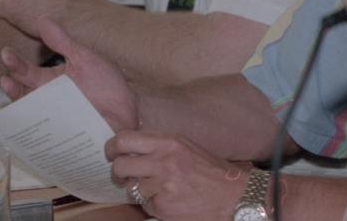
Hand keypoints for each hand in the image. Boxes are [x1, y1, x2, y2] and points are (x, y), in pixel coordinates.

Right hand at [0, 16, 137, 131]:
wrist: (129, 110)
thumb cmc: (107, 83)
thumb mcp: (85, 58)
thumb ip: (63, 42)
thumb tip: (43, 18)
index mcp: (50, 82)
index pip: (27, 72)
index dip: (15, 64)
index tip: (6, 53)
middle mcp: (48, 102)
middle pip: (23, 96)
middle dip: (12, 87)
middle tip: (6, 79)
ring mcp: (54, 121)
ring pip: (29, 117)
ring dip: (19, 110)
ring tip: (16, 102)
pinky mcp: (63, 138)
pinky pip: (45, 139)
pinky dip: (35, 136)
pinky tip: (30, 129)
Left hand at [106, 131, 247, 220]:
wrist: (234, 197)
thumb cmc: (211, 171)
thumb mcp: (186, 147)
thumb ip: (160, 146)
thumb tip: (131, 148)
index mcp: (168, 142)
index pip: (125, 139)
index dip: (113, 147)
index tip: (112, 154)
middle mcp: (163, 162)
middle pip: (120, 165)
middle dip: (118, 173)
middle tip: (123, 177)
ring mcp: (163, 186)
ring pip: (133, 189)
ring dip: (142, 192)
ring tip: (162, 190)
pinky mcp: (164, 207)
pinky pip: (147, 207)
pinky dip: (155, 206)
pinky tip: (172, 202)